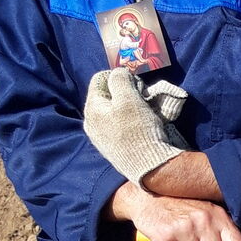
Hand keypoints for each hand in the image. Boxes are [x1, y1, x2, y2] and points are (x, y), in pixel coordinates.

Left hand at [85, 69, 187, 185]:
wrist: (150, 166)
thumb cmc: (138, 129)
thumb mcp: (129, 98)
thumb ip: (120, 79)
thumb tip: (117, 74)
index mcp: (91, 109)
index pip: (99, 79)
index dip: (118, 77)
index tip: (135, 85)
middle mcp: (90, 123)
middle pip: (106, 95)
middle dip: (124, 93)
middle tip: (140, 98)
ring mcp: (100, 138)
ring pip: (112, 111)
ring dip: (127, 107)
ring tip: (142, 113)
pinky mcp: (111, 148)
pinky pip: (117, 126)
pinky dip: (127, 121)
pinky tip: (139, 127)